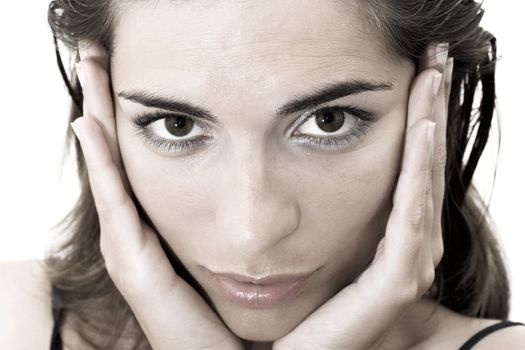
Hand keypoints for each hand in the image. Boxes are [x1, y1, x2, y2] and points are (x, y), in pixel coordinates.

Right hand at [70, 41, 243, 349]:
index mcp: (165, 222)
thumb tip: (273, 193)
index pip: (149, 156)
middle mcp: (140, 226)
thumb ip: (248, 224)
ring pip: (108, 164)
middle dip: (108, 103)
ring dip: (99, 116)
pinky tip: (91, 120)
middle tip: (99, 55)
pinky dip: (99, 160)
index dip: (135, 115)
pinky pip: (113, 197)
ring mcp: (129, 240)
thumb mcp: (241, 252)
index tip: (134, 72)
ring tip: (90, 68)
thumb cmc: (231, 308)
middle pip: (118, 151)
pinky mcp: (130, 257)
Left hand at [273, 43, 453, 349]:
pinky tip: (420, 131)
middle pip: (420, 164)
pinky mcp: (396, 280)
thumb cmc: (294, 304)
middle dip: (429, 109)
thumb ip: (314, 205)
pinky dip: (418, 172)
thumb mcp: (306, 240)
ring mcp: (405, 262)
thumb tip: (292, 154)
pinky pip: (411, 217)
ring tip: (432, 77)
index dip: (414, 118)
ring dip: (429, 127)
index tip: (414, 72)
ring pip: (421, 181)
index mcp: (384, 232)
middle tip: (434, 57)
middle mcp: (404, 244)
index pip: (405, 164)